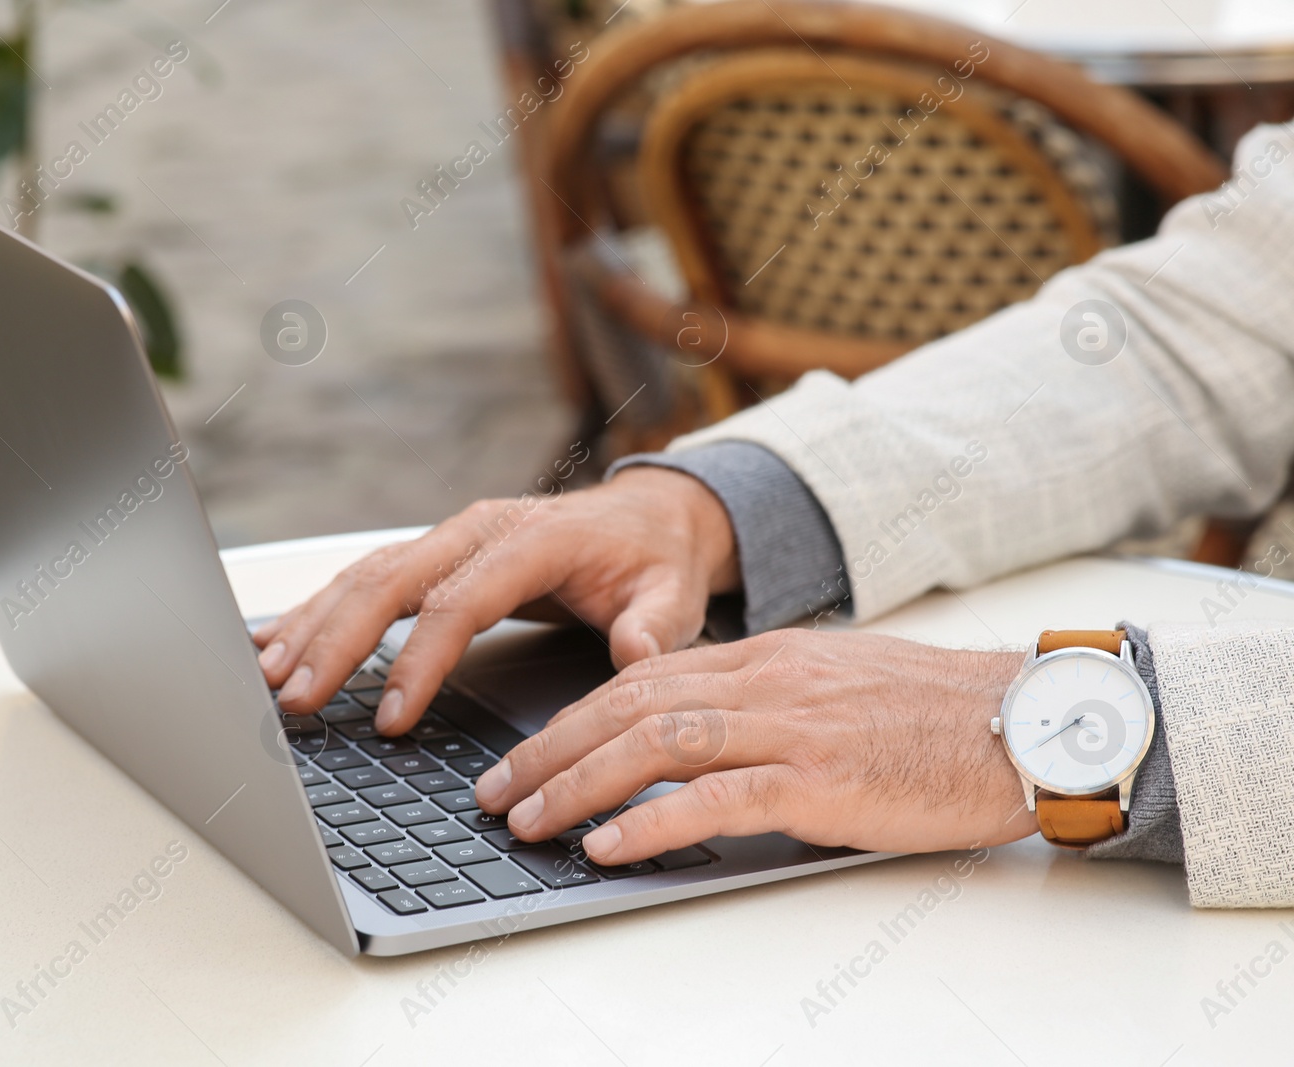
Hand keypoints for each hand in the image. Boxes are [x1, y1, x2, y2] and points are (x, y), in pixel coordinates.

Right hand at [253, 466, 739, 731]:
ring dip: (313, 625)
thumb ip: (655, 625)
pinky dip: (319, 610)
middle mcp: (478, 531)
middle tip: (297, 697)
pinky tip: (275, 639)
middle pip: (391, 582)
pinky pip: (367, 578)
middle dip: (337, 640)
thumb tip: (634, 654)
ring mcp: (451, 538)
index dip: (419, 659)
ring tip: (268, 674)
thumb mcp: (674, 593)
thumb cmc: (655, 559)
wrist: (651, 517)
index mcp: (531, 539)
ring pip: (366, 577)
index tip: (392, 717)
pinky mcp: (437, 555)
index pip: (459, 601)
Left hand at [472, 630, 1038, 863]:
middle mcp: (764, 682)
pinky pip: (713, 797)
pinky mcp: (818, 778)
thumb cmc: (934, 717)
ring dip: (576, 784)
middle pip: (626, 703)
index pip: (641, 677)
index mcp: (764, 659)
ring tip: (527, 822)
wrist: (1024, 723)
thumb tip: (701, 743)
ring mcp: (789, 726)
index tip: (528, 750)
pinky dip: (649, 821)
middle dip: (547, 748)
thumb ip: (764, 705)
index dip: (572, 715)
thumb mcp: (832, 691)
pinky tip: (606, 845)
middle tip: (495, 789)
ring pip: (654, 742)